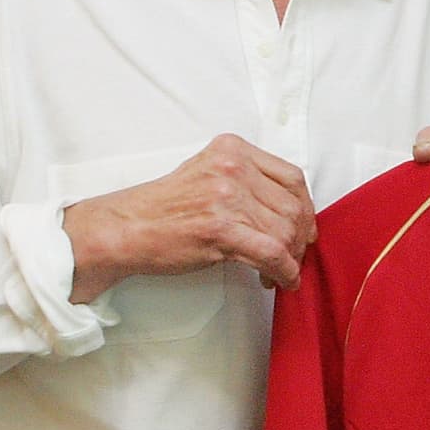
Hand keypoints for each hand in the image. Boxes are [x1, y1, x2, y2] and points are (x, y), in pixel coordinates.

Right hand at [62, 135, 316, 301]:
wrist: (124, 228)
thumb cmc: (163, 208)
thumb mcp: (207, 174)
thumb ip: (246, 180)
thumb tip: (289, 209)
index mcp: (232, 149)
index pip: (291, 176)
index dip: (304, 207)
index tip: (304, 227)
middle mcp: (233, 167)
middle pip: (293, 205)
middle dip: (299, 237)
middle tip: (293, 256)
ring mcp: (227, 197)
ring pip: (285, 231)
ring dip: (289, 258)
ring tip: (278, 271)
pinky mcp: (222, 229)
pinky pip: (272, 253)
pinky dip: (284, 271)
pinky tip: (281, 280)